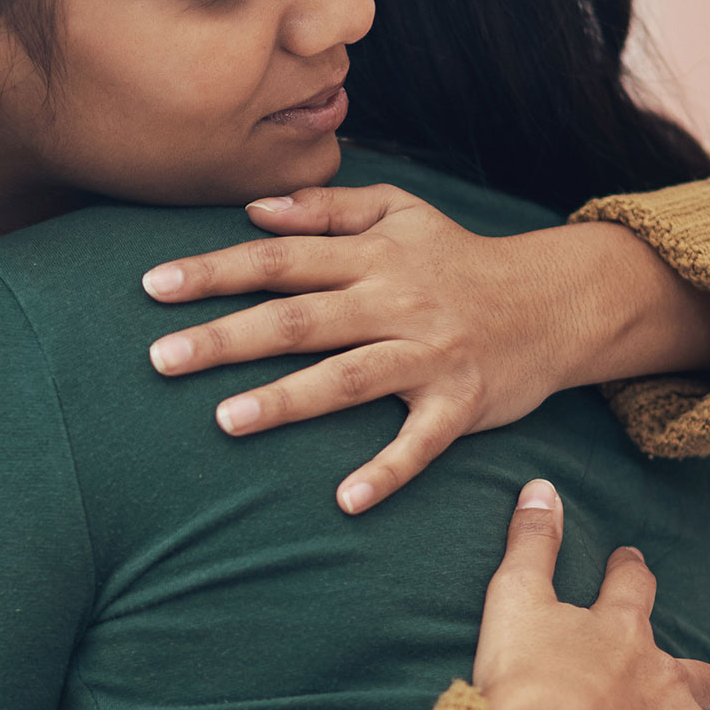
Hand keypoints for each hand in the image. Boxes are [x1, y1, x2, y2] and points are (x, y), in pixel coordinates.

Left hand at [140, 184, 709, 512]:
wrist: (556, 301)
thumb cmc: (460, 259)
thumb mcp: (401, 212)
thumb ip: (327, 209)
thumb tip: (255, 211)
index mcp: (373, 256)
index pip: (280, 259)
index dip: (215, 270)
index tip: (153, 285)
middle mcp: (396, 301)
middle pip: (300, 318)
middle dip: (227, 338)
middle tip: (159, 358)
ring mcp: (429, 353)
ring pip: (348, 377)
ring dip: (287, 400)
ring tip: (225, 421)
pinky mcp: (461, 403)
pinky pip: (421, 442)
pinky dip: (388, 471)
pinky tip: (346, 500)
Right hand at [473, 479, 709, 709]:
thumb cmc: (523, 682)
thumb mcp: (513, 601)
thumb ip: (531, 544)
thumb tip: (541, 486)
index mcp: (622, 630)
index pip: (634, 586)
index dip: (630, 572)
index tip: (630, 563)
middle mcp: (663, 678)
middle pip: (698, 674)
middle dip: (699, 680)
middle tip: (698, 686)